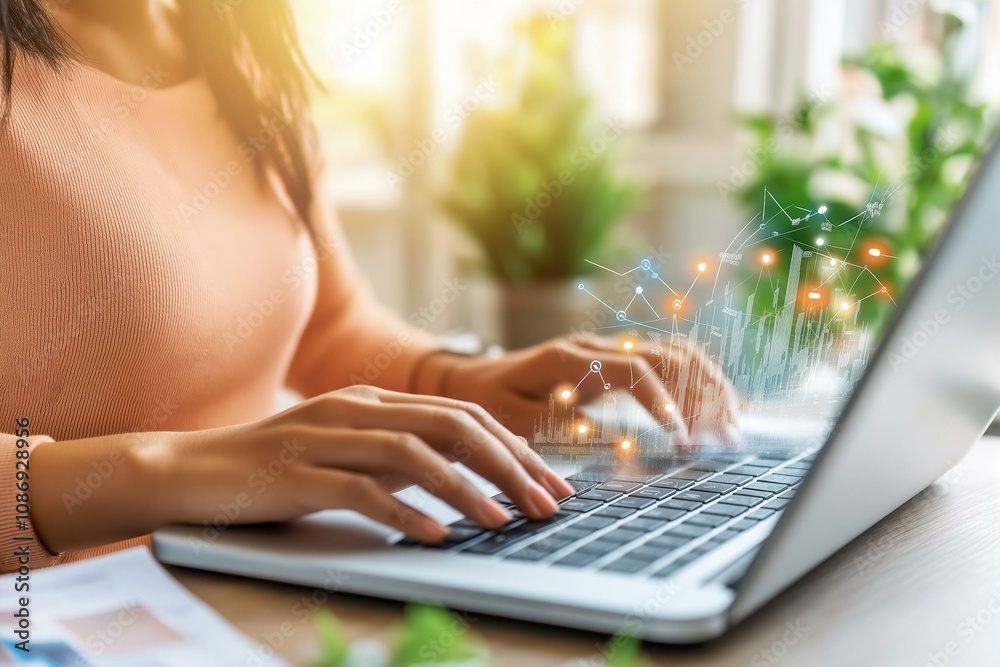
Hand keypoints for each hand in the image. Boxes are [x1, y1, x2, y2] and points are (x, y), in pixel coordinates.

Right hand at [31, 386, 575, 552]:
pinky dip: (403, 512)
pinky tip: (436, 534)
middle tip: (547, 503)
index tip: (549, 482)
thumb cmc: (275, 467)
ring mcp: (325, 436)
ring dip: (467, 487)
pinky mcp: (297, 472)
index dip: (513, 447)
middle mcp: (355, 408)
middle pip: (452, 425)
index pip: (462, 415)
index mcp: (373, 399)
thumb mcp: (346, 453)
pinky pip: (360, 490)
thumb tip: (462, 479)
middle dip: (509, 463)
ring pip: (413, 452)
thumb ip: (397, 457)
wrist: (191, 469)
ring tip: (504, 520)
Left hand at [433, 335, 740, 447]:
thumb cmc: (489, 400)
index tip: (683, 439)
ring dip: (707, 386)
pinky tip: (719, 407)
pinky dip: (697, 381)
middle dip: (702, 394)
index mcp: (573, 356)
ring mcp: (607, 348)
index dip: (665, 402)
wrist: (469, 379)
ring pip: (674, 353)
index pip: (636, 369)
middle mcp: (596, 345)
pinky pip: (667, 361)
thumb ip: (557, 425)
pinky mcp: (614, 360)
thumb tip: (609, 437)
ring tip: (733, 425)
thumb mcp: (514, 419)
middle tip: (726, 437)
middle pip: (668, 354)